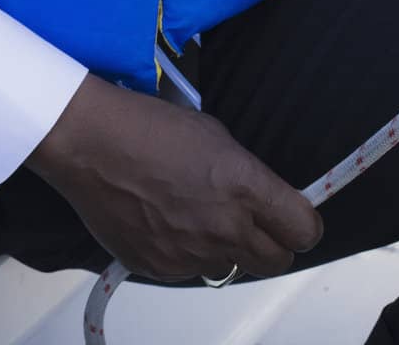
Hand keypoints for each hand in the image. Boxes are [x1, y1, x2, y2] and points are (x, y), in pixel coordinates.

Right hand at [26, 73, 322, 282]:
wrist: (93, 144)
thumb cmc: (150, 127)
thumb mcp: (216, 136)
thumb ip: (246, 175)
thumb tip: (261, 198)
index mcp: (244, 186)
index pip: (303, 230)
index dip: (305, 225)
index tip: (297, 218)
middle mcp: (224, 227)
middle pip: (276, 261)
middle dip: (273, 244)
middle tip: (256, 223)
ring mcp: (191, 254)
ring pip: (231, 267)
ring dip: (225, 247)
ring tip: (197, 212)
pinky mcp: (160, 269)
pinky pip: (190, 271)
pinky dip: (187, 253)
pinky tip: (168, 220)